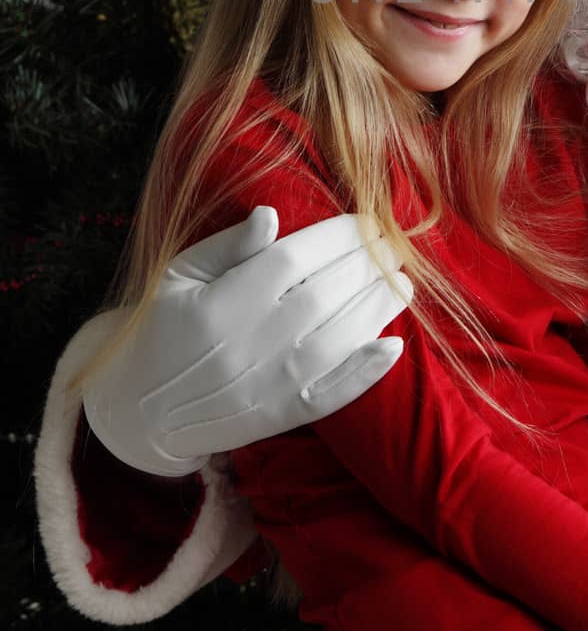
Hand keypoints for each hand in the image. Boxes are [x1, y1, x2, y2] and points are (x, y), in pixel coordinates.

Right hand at [84, 207, 412, 476]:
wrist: (142, 407)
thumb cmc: (165, 327)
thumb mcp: (179, 276)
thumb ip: (227, 246)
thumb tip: (271, 213)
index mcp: (221, 303)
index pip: (293, 259)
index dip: (336, 237)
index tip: (367, 221)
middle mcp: (248, 344)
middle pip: (323, 296)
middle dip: (366, 266)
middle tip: (393, 246)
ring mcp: (267, 385)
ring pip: (336, 341)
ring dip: (376, 309)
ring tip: (402, 282)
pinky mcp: (280, 417)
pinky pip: (331, 395)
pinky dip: (365, 373)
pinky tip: (393, 346)